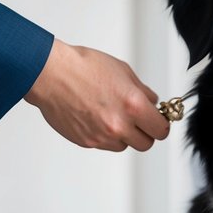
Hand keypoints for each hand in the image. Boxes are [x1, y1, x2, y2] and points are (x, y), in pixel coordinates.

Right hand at [25, 39, 170, 150]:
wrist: (51, 75)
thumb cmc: (83, 67)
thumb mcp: (123, 71)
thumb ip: (142, 91)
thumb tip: (153, 103)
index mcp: (133, 105)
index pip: (161, 129)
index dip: (160, 124)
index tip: (157, 121)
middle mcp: (119, 125)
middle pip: (146, 144)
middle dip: (145, 132)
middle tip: (137, 121)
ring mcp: (102, 136)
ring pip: (125, 145)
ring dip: (123, 135)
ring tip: (110, 115)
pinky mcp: (87, 142)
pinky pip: (105, 144)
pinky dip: (105, 136)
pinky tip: (96, 117)